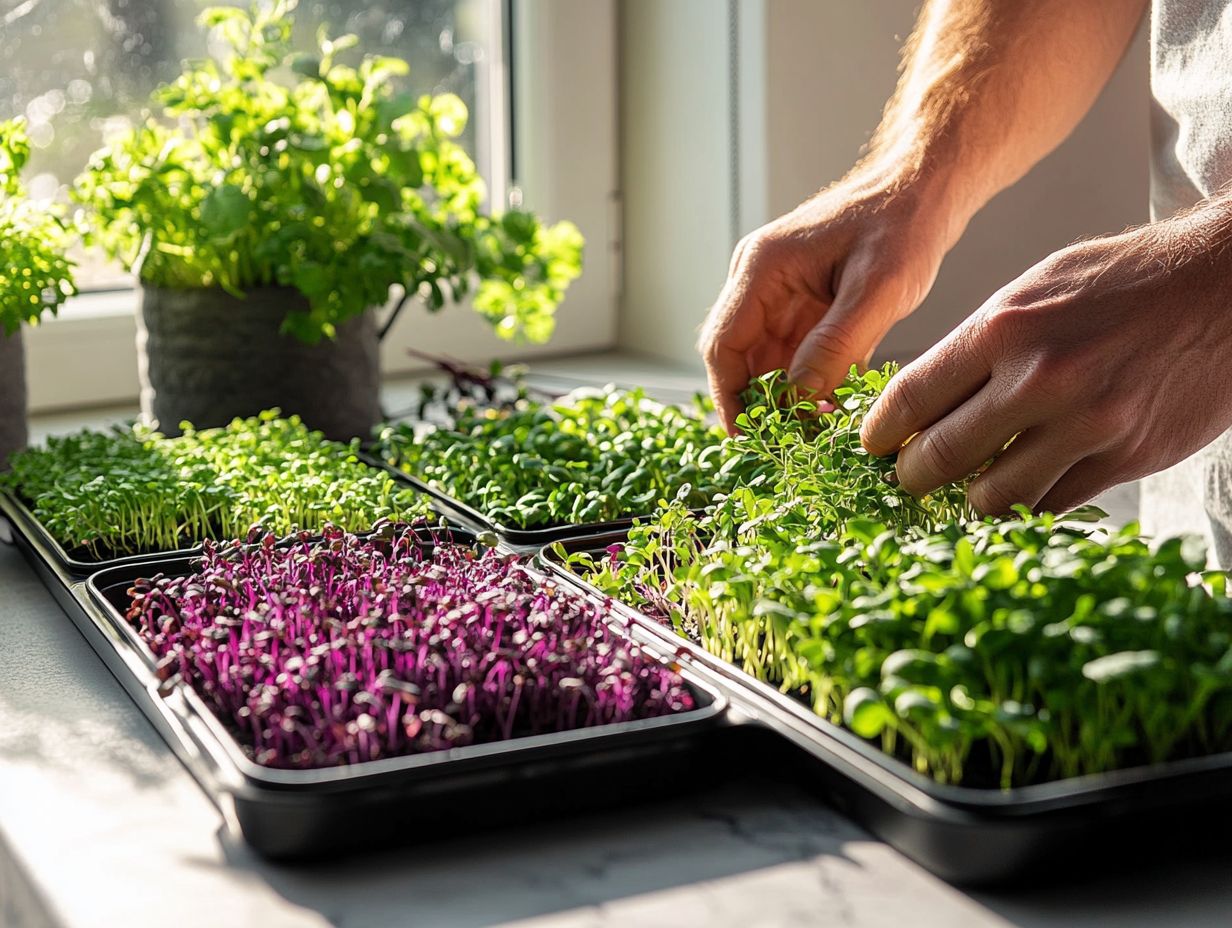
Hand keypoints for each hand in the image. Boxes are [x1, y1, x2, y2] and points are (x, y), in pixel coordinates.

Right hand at [699, 167, 960, 432]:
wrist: (924, 190)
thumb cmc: (902, 224)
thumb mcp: (877, 289)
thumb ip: (836, 344)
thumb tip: (798, 396)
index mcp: (761, 269)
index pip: (723, 345)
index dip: (729, 397)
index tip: (749, 438)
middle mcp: (760, 284)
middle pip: (739, 359)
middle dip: (759, 405)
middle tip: (786, 446)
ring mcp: (781, 297)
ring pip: (767, 364)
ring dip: (786, 401)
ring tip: (814, 435)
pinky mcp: (806, 310)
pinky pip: (795, 359)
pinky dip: (809, 388)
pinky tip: (833, 411)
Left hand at [860, 207, 1231, 514]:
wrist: (1226, 285)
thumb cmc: (1124, 281)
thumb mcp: (1036, 288)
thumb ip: (978, 345)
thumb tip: (922, 403)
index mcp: (1004, 328)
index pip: (910, 398)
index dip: (880, 433)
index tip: (872, 447)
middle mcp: (1040, 378)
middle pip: (940, 457)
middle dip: (912, 476)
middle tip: (909, 478)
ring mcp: (1087, 424)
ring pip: (994, 497)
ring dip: (973, 498)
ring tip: (972, 484)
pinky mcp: (1127, 457)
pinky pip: (1052, 505)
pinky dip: (1030, 502)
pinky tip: (1026, 483)